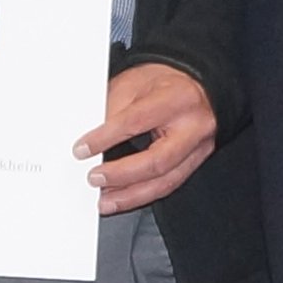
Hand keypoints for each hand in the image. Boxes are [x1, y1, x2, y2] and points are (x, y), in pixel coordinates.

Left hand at [78, 63, 217, 213]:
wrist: (196, 85)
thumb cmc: (165, 82)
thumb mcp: (133, 83)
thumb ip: (112, 111)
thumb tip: (91, 141)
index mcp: (177, 99)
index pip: (135, 122)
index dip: (105, 138)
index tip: (82, 149)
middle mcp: (194, 126)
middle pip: (156, 161)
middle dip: (121, 175)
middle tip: (95, 179)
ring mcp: (199, 148)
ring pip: (165, 182)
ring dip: (131, 195)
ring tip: (106, 200)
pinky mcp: (197, 161)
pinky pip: (170, 184)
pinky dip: (143, 194)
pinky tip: (125, 197)